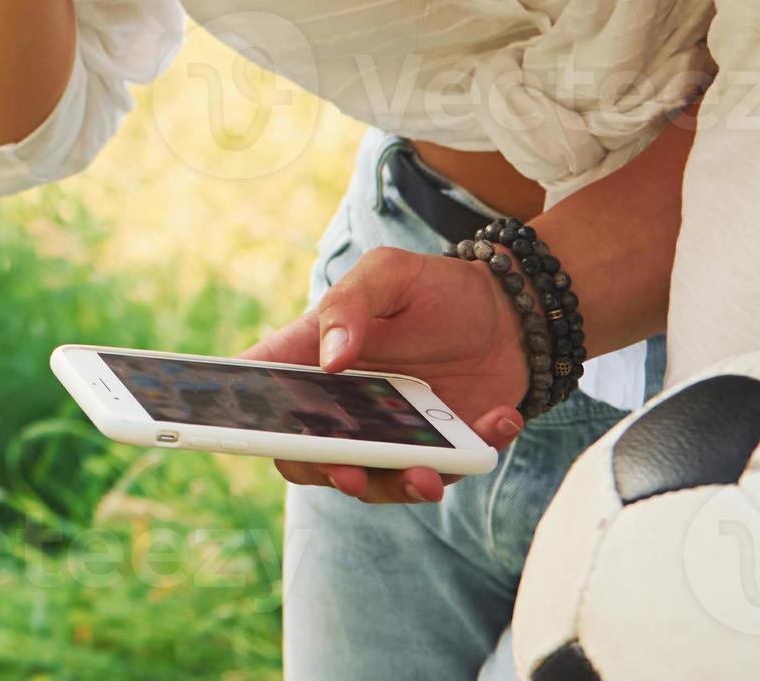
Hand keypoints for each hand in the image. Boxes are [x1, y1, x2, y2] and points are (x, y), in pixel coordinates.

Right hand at [245, 246, 531, 505]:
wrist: (511, 311)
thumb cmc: (435, 287)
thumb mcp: (389, 274)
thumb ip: (351, 305)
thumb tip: (330, 359)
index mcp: (315, 358)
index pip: (265, 396)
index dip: (248, 423)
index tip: (254, 437)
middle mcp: (346, 406)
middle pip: (313, 457)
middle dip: (329, 474)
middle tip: (352, 475)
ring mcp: (392, 434)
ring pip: (377, 481)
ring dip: (399, 486)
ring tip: (429, 475)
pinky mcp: (439, 450)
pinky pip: (446, 470)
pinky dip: (469, 457)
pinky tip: (501, 418)